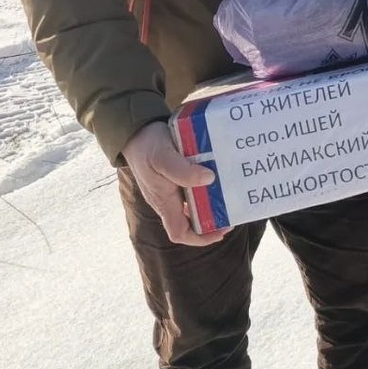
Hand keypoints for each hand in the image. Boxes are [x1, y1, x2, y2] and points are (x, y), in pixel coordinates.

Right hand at [123, 121, 221, 245]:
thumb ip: (183, 170)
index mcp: (164, 201)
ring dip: (211, 203)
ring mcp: (170, 189)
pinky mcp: (174, 177)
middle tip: (233, 209)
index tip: (222, 230)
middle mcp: (167, 200)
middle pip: (190, 221)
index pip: (179, 232)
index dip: (200, 237)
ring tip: (230, 194)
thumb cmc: (147, 145)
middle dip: (212, 220)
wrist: (134, 131)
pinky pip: (192, 189)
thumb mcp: (164, 156)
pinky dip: (205, 187)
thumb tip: (209, 179)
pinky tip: (217, 177)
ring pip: (193, 205)